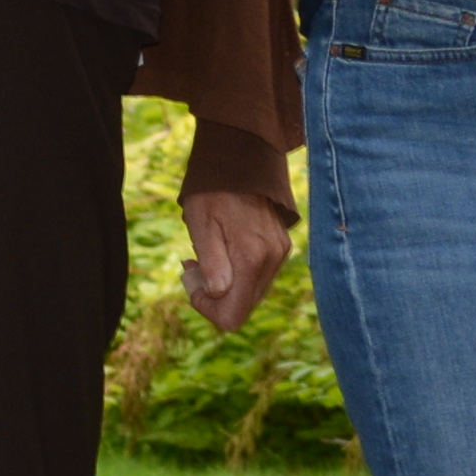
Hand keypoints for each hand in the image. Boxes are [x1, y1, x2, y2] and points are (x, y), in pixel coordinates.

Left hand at [178, 180, 290, 329]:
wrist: (241, 157)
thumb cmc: (213, 190)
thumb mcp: (201, 225)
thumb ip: (212, 264)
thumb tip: (218, 294)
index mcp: (251, 258)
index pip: (233, 317)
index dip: (208, 309)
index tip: (193, 281)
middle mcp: (272, 260)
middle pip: (243, 308)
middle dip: (215, 296)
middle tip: (193, 265)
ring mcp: (280, 253)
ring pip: (250, 293)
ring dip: (226, 284)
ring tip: (206, 254)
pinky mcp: (281, 246)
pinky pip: (258, 276)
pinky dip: (238, 272)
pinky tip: (223, 249)